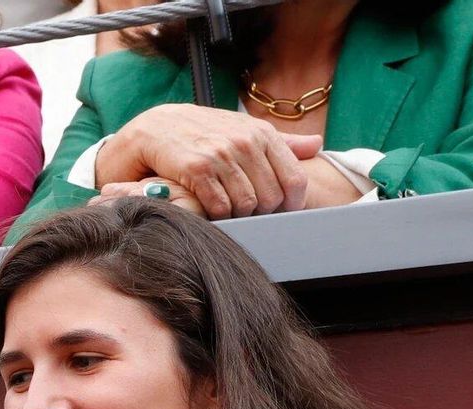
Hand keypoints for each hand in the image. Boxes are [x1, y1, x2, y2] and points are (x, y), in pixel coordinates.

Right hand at [95, 104, 321, 218]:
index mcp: (261, 133)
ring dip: (239, 216)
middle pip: (272, 197)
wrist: (155, 128)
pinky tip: (211, 209)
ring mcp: (221, 154)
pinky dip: (218, 215)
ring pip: (247, 204)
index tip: (281, 214)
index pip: (294, 179)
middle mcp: (244, 141)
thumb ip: (281, 141)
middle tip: (249, 215)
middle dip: (262, 213)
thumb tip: (317, 145)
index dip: (292, 205)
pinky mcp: (196, 168)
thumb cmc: (203, 132)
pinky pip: (220, 206)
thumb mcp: (243, 130)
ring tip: (229, 212)